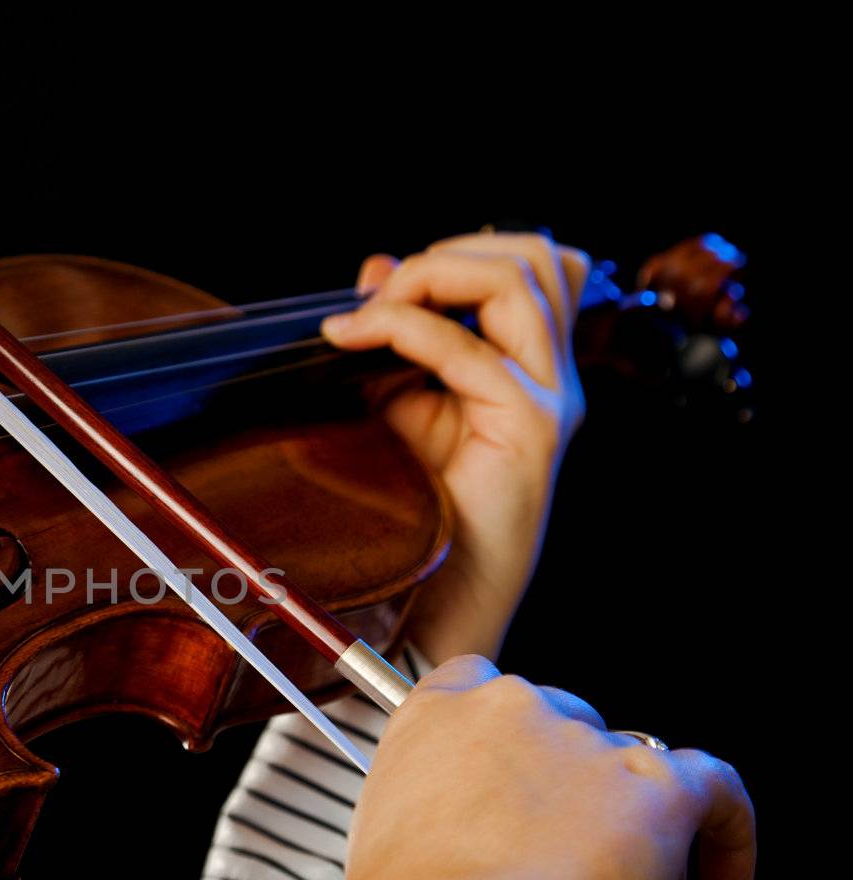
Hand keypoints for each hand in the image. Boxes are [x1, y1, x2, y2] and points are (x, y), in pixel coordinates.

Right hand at [308, 655, 755, 879]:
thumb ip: (429, 818)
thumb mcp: (385, 841)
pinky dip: (728, 828)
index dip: (506, 737)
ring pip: (632, 765)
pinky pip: (715, 786)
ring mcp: (588, 747)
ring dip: (632, 817)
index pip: (480, 685)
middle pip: (564, 726)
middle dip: (571, 786)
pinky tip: (723, 871)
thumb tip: (466, 855)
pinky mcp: (656, 792)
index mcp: (438, 716)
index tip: (514, 775)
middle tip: (564, 854)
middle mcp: (513, 712)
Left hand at [320, 232, 588, 663]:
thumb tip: (375, 269)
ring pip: (524, 280)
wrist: (437, 596)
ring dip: (435, 275)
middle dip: (449, 256)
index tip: (371, 291)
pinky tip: (355, 339)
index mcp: (531, 365)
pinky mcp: (530, 427)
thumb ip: (397, 335)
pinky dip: (404, 328)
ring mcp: (549, 398)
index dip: (449, 258)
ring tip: (372, 313)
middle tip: (378, 294)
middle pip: (539, 258)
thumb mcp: (401, 402)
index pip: (529, 266)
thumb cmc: (420, 510)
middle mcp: (552, 375)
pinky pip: (468, 350)